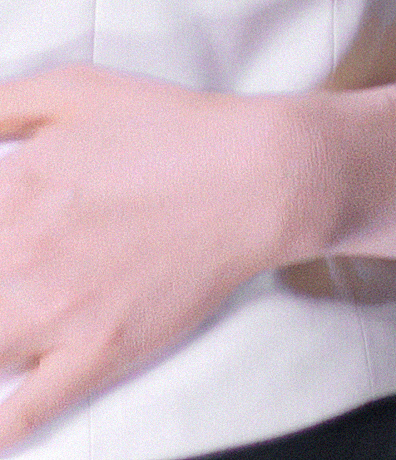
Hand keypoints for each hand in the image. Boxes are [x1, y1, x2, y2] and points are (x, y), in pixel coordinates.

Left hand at [0, 64, 293, 447]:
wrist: (252, 178)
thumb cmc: (166, 128)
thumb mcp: (73, 87)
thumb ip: (0, 104)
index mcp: (11, 187)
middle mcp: (20, 252)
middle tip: (17, 272)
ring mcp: (55, 312)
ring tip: (11, 323)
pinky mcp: (92, 355)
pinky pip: (23, 413)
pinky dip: (0, 430)